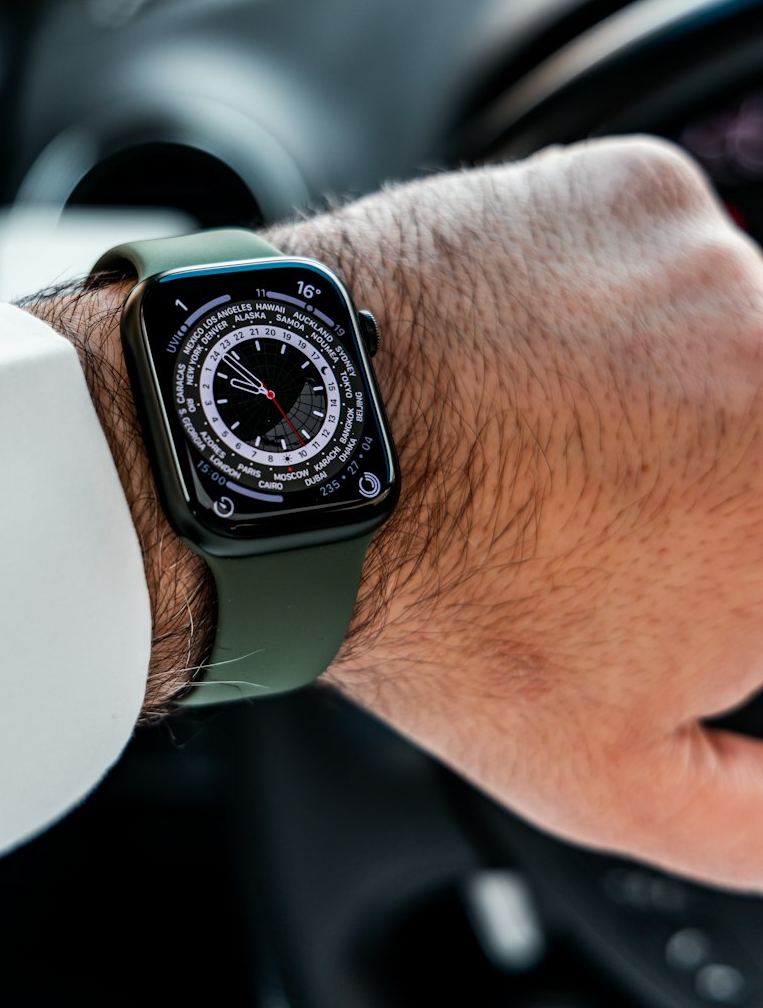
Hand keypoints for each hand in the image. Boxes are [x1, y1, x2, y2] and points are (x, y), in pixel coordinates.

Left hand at [277, 137, 762, 889]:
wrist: (290, 455)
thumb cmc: (439, 610)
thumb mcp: (616, 783)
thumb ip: (757, 818)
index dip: (731, 562)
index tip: (688, 561)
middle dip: (722, 481)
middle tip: (611, 509)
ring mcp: (719, 264)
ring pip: (737, 337)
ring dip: (677, 386)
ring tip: (552, 435)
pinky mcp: (641, 189)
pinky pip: (668, 256)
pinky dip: (621, 302)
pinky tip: (532, 357)